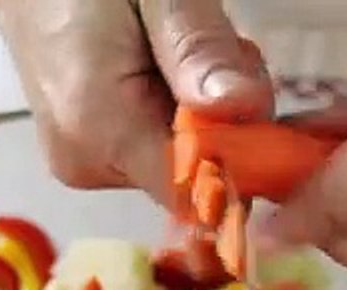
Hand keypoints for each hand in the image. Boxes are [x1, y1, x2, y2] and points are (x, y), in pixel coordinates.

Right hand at [0, 0, 272, 204]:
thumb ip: (198, 51)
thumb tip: (245, 109)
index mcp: (99, 129)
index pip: (194, 188)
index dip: (242, 159)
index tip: (260, 106)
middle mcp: (88, 164)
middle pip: (196, 173)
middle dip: (227, 119)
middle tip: (218, 47)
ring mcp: (86, 162)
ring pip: (185, 159)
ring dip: (208, 111)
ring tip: (183, 45)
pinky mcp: (89, 151)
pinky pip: (159, 145)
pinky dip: (181, 112)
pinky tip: (167, 65)